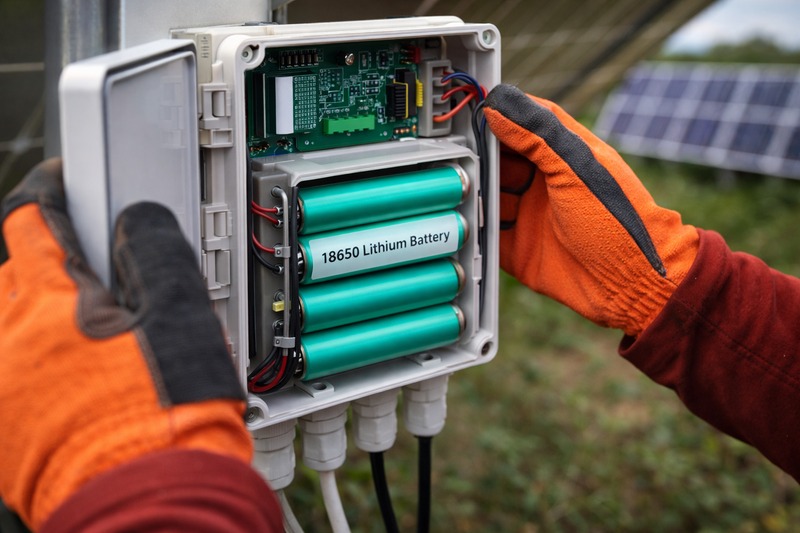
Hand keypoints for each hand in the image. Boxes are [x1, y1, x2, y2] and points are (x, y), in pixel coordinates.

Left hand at [0, 159, 250, 527]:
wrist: (154, 500)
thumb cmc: (169, 419)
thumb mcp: (181, 315)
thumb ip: (155, 251)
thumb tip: (138, 220)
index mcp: (51, 304)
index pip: (33, 220)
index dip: (55, 192)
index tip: (71, 185)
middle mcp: (11, 341)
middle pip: (15, 270)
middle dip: (50, 258)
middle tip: (100, 272)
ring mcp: (2, 388)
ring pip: (11, 323)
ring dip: (42, 311)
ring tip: (95, 333)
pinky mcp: (5, 428)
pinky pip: (11, 372)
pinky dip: (36, 359)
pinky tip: (80, 379)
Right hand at [484, 85, 698, 336]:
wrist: (630, 285)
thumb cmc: (621, 221)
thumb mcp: (576, 169)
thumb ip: (537, 135)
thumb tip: (499, 105)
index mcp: (564, 157)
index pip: (524, 126)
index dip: (499, 117)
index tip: (471, 114)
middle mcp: (544, 185)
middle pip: (500, 162)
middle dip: (480, 159)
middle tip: (458, 156)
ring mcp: (530, 217)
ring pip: (490, 198)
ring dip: (475, 193)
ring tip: (460, 190)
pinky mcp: (518, 250)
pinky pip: (486, 236)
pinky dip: (473, 229)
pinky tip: (462, 221)